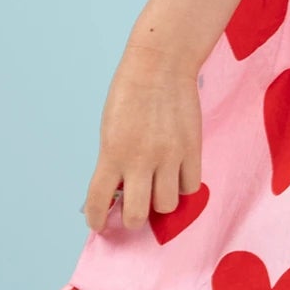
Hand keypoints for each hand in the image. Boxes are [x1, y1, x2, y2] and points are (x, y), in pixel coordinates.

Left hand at [82, 45, 202, 232]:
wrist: (160, 65)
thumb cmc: (130, 94)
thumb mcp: (110, 130)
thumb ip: (113, 161)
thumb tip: (117, 192)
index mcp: (112, 153)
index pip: (99, 201)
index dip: (97, 219)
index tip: (98, 224)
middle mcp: (140, 159)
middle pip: (137, 214)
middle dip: (132, 218)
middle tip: (133, 209)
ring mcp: (169, 156)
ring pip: (167, 205)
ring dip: (160, 201)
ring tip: (158, 187)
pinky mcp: (192, 150)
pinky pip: (190, 186)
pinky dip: (182, 185)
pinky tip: (176, 174)